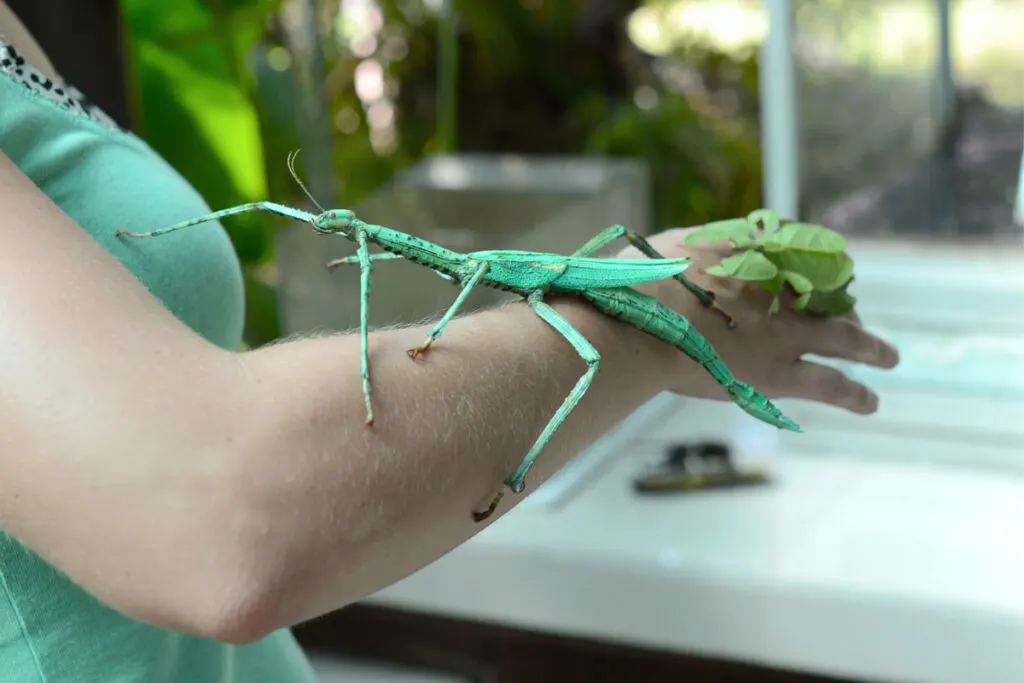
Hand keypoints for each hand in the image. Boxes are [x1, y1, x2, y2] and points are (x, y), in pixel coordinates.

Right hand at [619, 227, 899, 414]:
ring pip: (844, 336)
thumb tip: (698, 250)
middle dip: (843, 304)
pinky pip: (830, 384)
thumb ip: (695, 246)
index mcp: (752, 252)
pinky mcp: (780, 371)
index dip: (805, 261)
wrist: (645, 320)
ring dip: (870, 346)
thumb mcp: (670, 246)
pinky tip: (871, 402)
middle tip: (853, 314)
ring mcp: (785, 329)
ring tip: (889, 357)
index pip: (795, 250)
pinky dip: (855, 394)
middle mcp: (780, 288)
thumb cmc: (641, 283)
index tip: (809, 268)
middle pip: (829, 292)